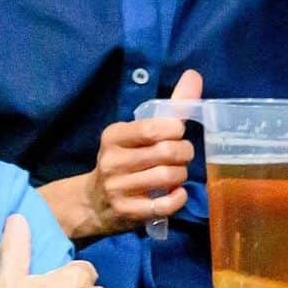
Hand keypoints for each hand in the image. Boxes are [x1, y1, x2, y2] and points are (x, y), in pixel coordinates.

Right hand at [84, 69, 199, 235]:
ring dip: (181, 175)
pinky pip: (164, 205)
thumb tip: (194, 75)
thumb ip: (171, 106)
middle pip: (166, 152)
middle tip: (182, 155)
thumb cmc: (124, 159)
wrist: (92, 202)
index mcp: (114, 136)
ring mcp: (118, 189)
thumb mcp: (138, 131)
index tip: (177, 133)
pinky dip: (178, 198)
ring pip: (168, 177)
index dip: (176, 130)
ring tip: (176, 173)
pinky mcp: (127, 212)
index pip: (154, 128)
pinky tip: (176, 192)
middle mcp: (113, 161)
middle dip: (184, 152)